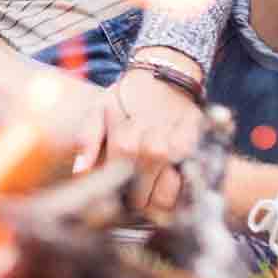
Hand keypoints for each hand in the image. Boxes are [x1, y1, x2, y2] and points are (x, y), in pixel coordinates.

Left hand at [102, 67, 204, 213]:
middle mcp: (154, 152)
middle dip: (134, 200)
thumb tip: (81, 172)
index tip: (114, 195)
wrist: (165, 74)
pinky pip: (186, 187)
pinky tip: (167, 177)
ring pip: (166, 201)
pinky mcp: (196, 151)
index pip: (119, 193)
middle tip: (131, 190)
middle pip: (142, 203)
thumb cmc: (128, 95)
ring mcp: (177, 153)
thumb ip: (88, 141)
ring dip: (156, 199)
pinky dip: (176, 188)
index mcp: (125, 146)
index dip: (115, 199)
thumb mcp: (99, 110)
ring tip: (149, 185)